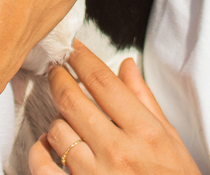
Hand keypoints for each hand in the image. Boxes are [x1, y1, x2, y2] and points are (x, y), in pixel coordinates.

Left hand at [28, 40, 199, 174]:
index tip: (72, 48)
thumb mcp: (170, 139)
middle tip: (56, 69)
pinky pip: (44, 166)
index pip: (103, 82)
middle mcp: (118, 151)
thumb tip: (126, 65)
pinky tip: (46, 145)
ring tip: (64, 118)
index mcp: (145, 132)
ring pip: (57, 130)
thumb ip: (144, 100)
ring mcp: (96, 174)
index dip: (82, 59)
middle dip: (59, 78)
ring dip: (56, 119)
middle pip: (72, 100)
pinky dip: (39, 152)